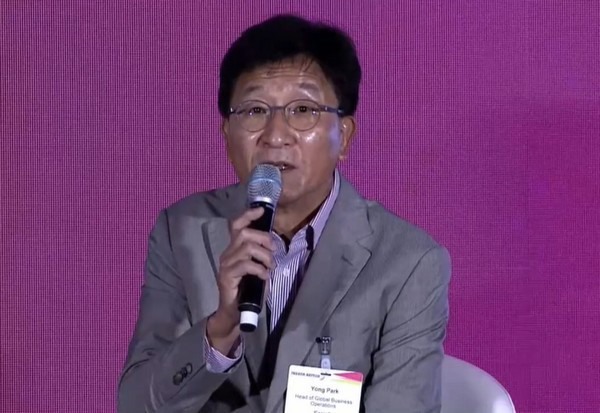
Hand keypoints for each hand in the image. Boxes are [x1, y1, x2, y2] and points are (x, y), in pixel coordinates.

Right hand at [206, 207, 273, 353]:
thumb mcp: (257, 269)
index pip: (236, 226)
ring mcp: (226, 265)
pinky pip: (246, 265)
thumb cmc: (248, 290)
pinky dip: (260, 269)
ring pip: (247, 248)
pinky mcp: (226, 276)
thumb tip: (274, 245)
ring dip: (264, 256)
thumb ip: (261, 256)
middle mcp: (227, 254)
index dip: (247, 216)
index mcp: (234, 249)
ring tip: (270, 267)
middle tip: (273, 250)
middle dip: (263, 238)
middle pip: (244, 234)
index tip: (260, 211)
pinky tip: (265, 276)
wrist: (235, 312)